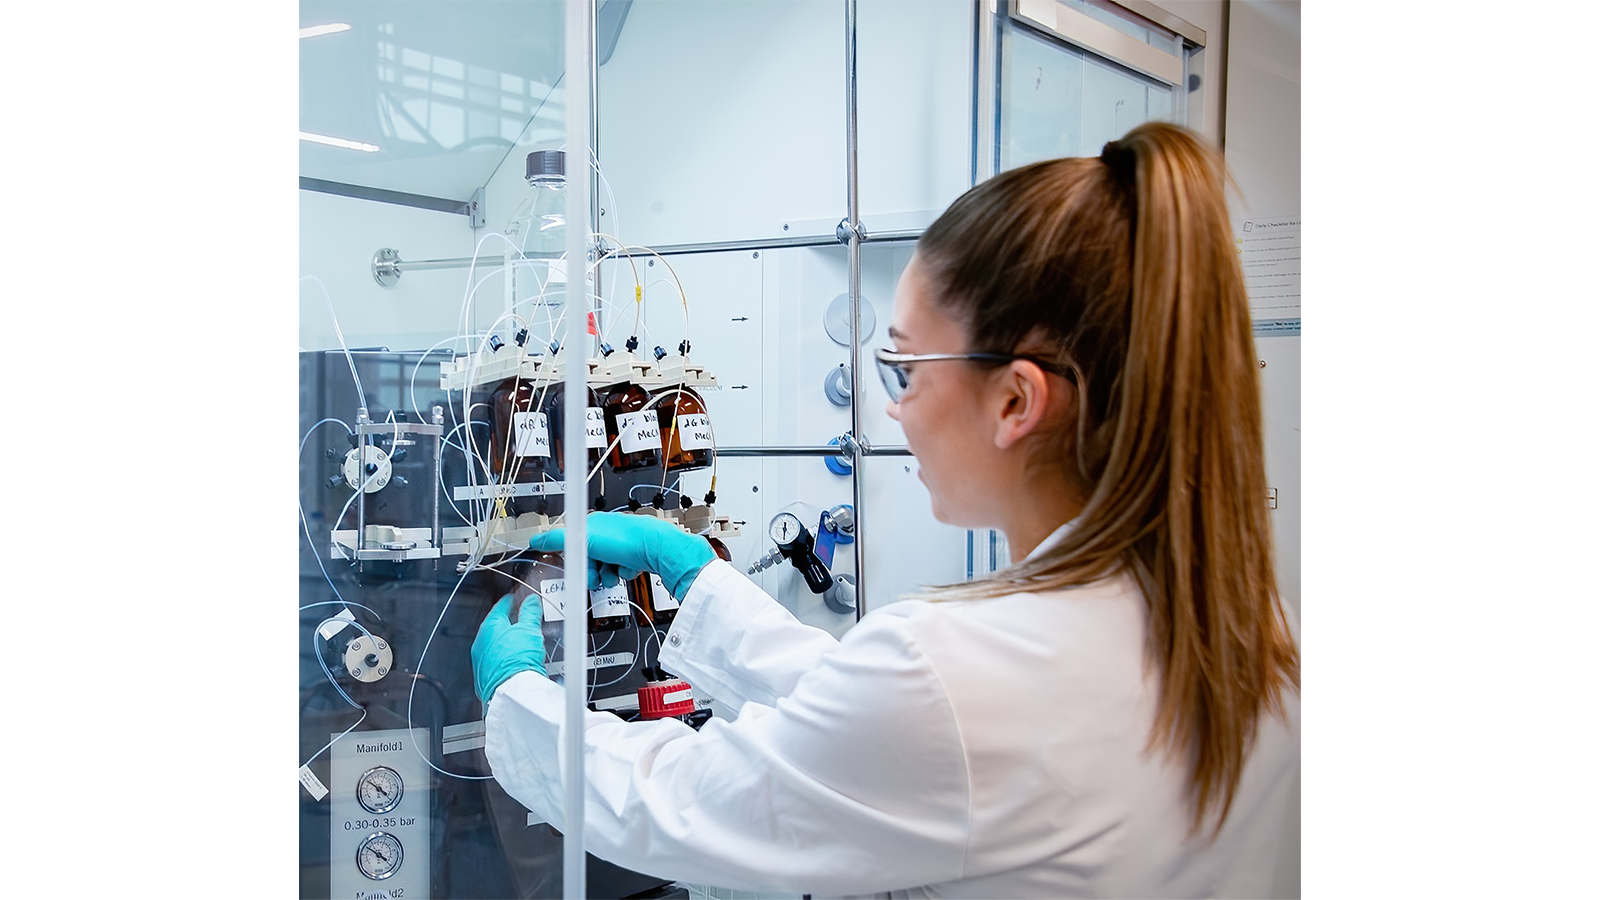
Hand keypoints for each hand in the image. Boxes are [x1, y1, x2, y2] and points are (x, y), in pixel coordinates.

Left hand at [472, 593, 545, 703]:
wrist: (513, 691)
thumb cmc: (518, 660)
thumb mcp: (529, 630)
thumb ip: (530, 613)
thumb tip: (531, 602)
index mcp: (488, 627)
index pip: (501, 607)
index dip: (512, 601)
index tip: (519, 600)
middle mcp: (480, 643)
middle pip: (497, 626)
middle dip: (511, 622)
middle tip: (525, 620)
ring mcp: (481, 661)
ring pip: (496, 644)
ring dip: (508, 641)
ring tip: (524, 642)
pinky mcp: (485, 676)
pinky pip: (496, 661)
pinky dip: (506, 657)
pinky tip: (517, 659)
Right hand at [528, 511, 714, 599]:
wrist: (655, 548)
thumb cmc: (623, 539)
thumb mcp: (582, 539)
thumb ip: (557, 539)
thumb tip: (535, 540)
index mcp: (591, 525)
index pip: (572, 545)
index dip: (572, 560)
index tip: (573, 569)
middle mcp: (606, 533)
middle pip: (588, 561)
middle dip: (591, 572)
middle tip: (595, 576)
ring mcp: (621, 545)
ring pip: (604, 569)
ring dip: (607, 575)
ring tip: (613, 573)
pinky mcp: (633, 557)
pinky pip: (620, 572)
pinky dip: (622, 573)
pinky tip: (627, 570)